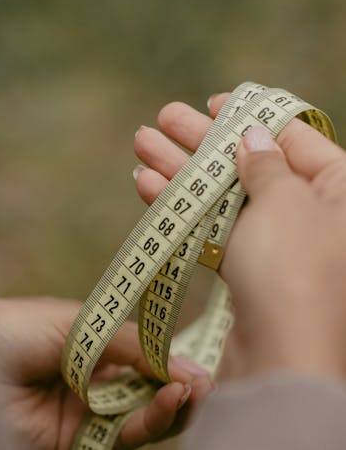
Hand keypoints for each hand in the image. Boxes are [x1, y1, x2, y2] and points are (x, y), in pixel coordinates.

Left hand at [0, 297, 211, 449]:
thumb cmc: (6, 329)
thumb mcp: (72, 324)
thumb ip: (124, 342)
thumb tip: (181, 359)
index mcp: (85, 342)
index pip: (139, 353)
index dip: (168, 356)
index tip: (196, 355)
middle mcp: (88, 379)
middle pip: (145, 388)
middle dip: (176, 384)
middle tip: (206, 380)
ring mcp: (82, 412)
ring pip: (139, 416)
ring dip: (170, 405)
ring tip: (195, 390)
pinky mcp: (74, 444)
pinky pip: (120, 437)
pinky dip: (149, 422)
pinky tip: (169, 401)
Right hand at [133, 93, 345, 381]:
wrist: (281, 363)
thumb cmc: (294, 269)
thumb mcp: (284, 200)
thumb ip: (266, 162)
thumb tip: (254, 137)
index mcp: (340, 189)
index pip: (294, 137)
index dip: (250, 115)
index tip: (212, 102)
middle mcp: (314, 216)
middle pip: (251, 164)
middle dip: (202, 140)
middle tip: (164, 117)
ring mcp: (280, 248)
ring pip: (224, 196)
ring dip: (180, 170)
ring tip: (141, 142)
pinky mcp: (250, 276)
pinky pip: (214, 230)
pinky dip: (182, 209)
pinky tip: (146, 184)